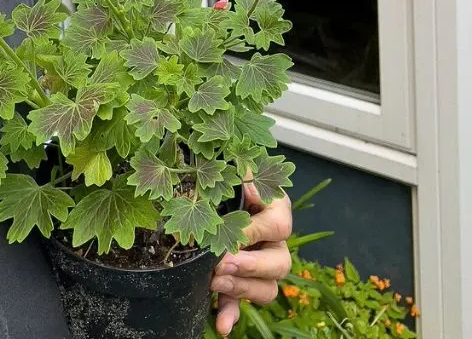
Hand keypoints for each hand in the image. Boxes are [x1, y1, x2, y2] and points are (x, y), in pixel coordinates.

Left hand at [211, 181, 292, 335]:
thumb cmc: (228, 176)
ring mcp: (261, 265)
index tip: (232, 232)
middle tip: (223, 262)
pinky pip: (242, 304)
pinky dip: (231, 314)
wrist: (214, 189)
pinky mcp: (240, 282)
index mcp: (276, 210)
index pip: (279, 224)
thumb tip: (245, 179)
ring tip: (215, 281)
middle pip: (280, 263)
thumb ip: (242, 172)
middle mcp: (274, 241)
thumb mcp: (235, 170)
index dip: (256, 231)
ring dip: (242, 288)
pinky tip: (221, 326)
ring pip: (268, 288)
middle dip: (251, 265)